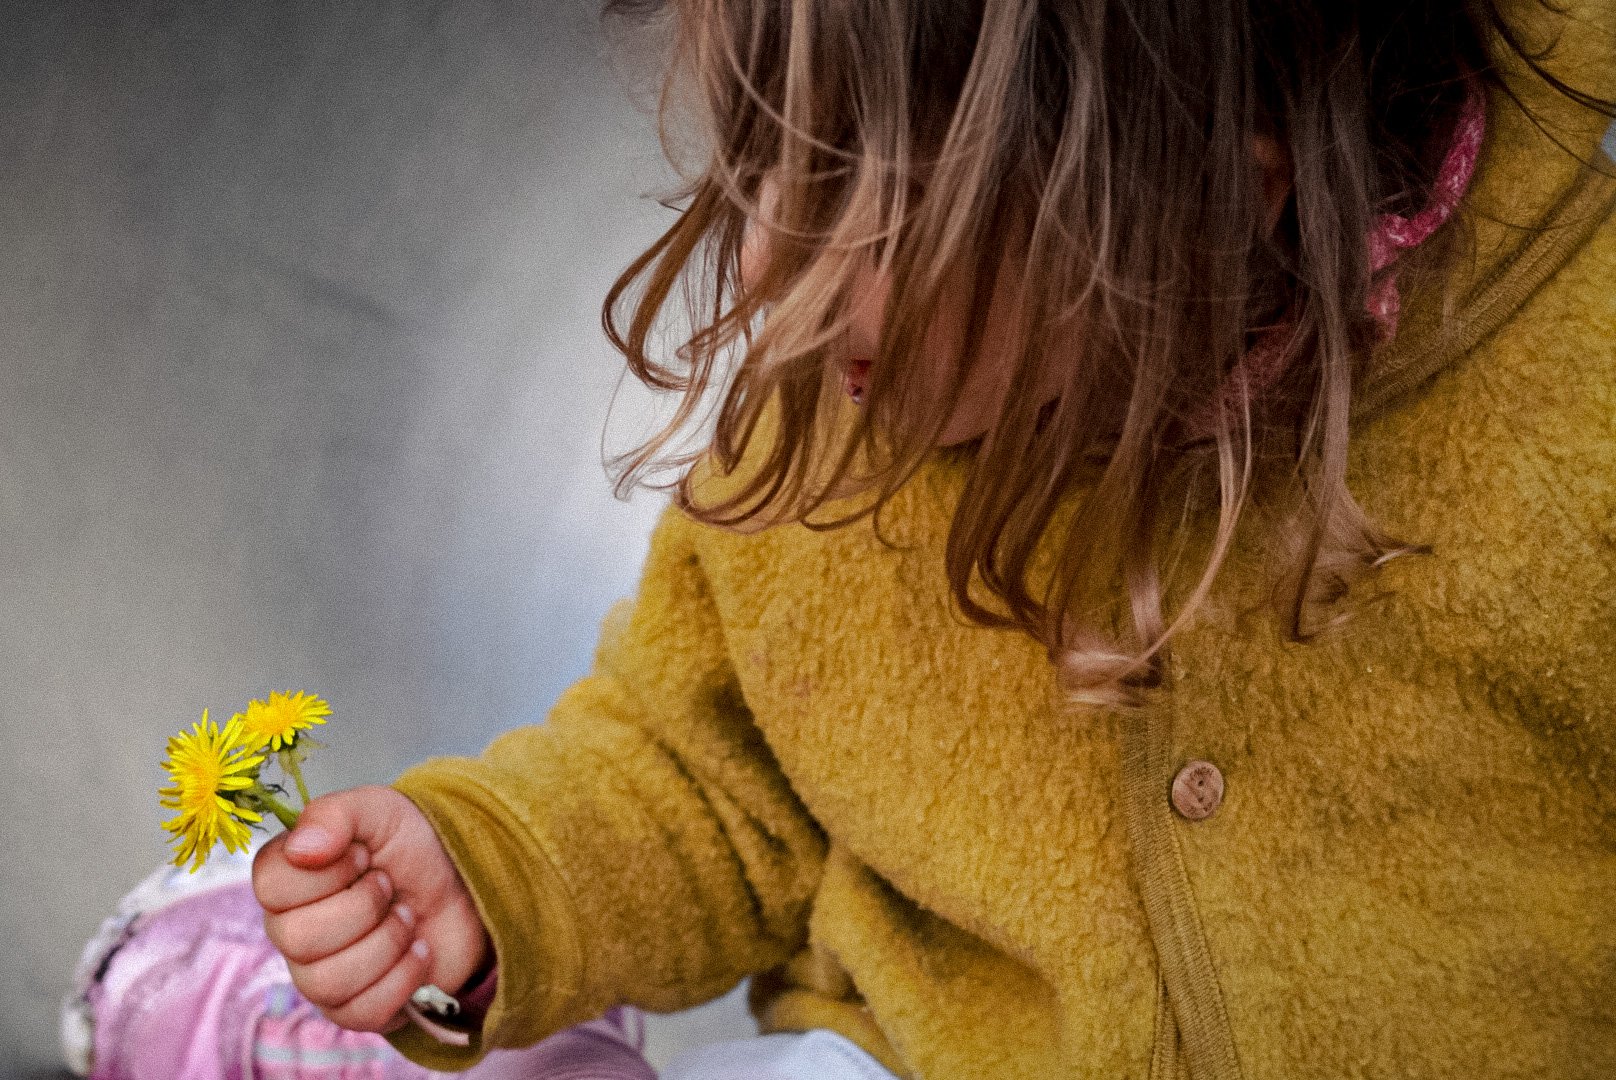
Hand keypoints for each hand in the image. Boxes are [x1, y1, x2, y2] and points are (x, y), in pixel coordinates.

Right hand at [252, 785, 491, 1032]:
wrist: (464, 888)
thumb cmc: (413, 847)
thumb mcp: (380, 811)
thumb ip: (335, 814)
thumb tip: (302, 848)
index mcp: (287, 878)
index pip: (270, 886)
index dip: (324, 872)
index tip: (362, 856)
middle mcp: (292, 930)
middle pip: (298, 939)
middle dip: (363, 907)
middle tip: (390, 886)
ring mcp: (318, 975)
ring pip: (328, 982)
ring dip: (387, 941)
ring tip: (407, 917)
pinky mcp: (353, 1008)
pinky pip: (362, 1012)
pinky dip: (404, 976)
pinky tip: (418, 950)